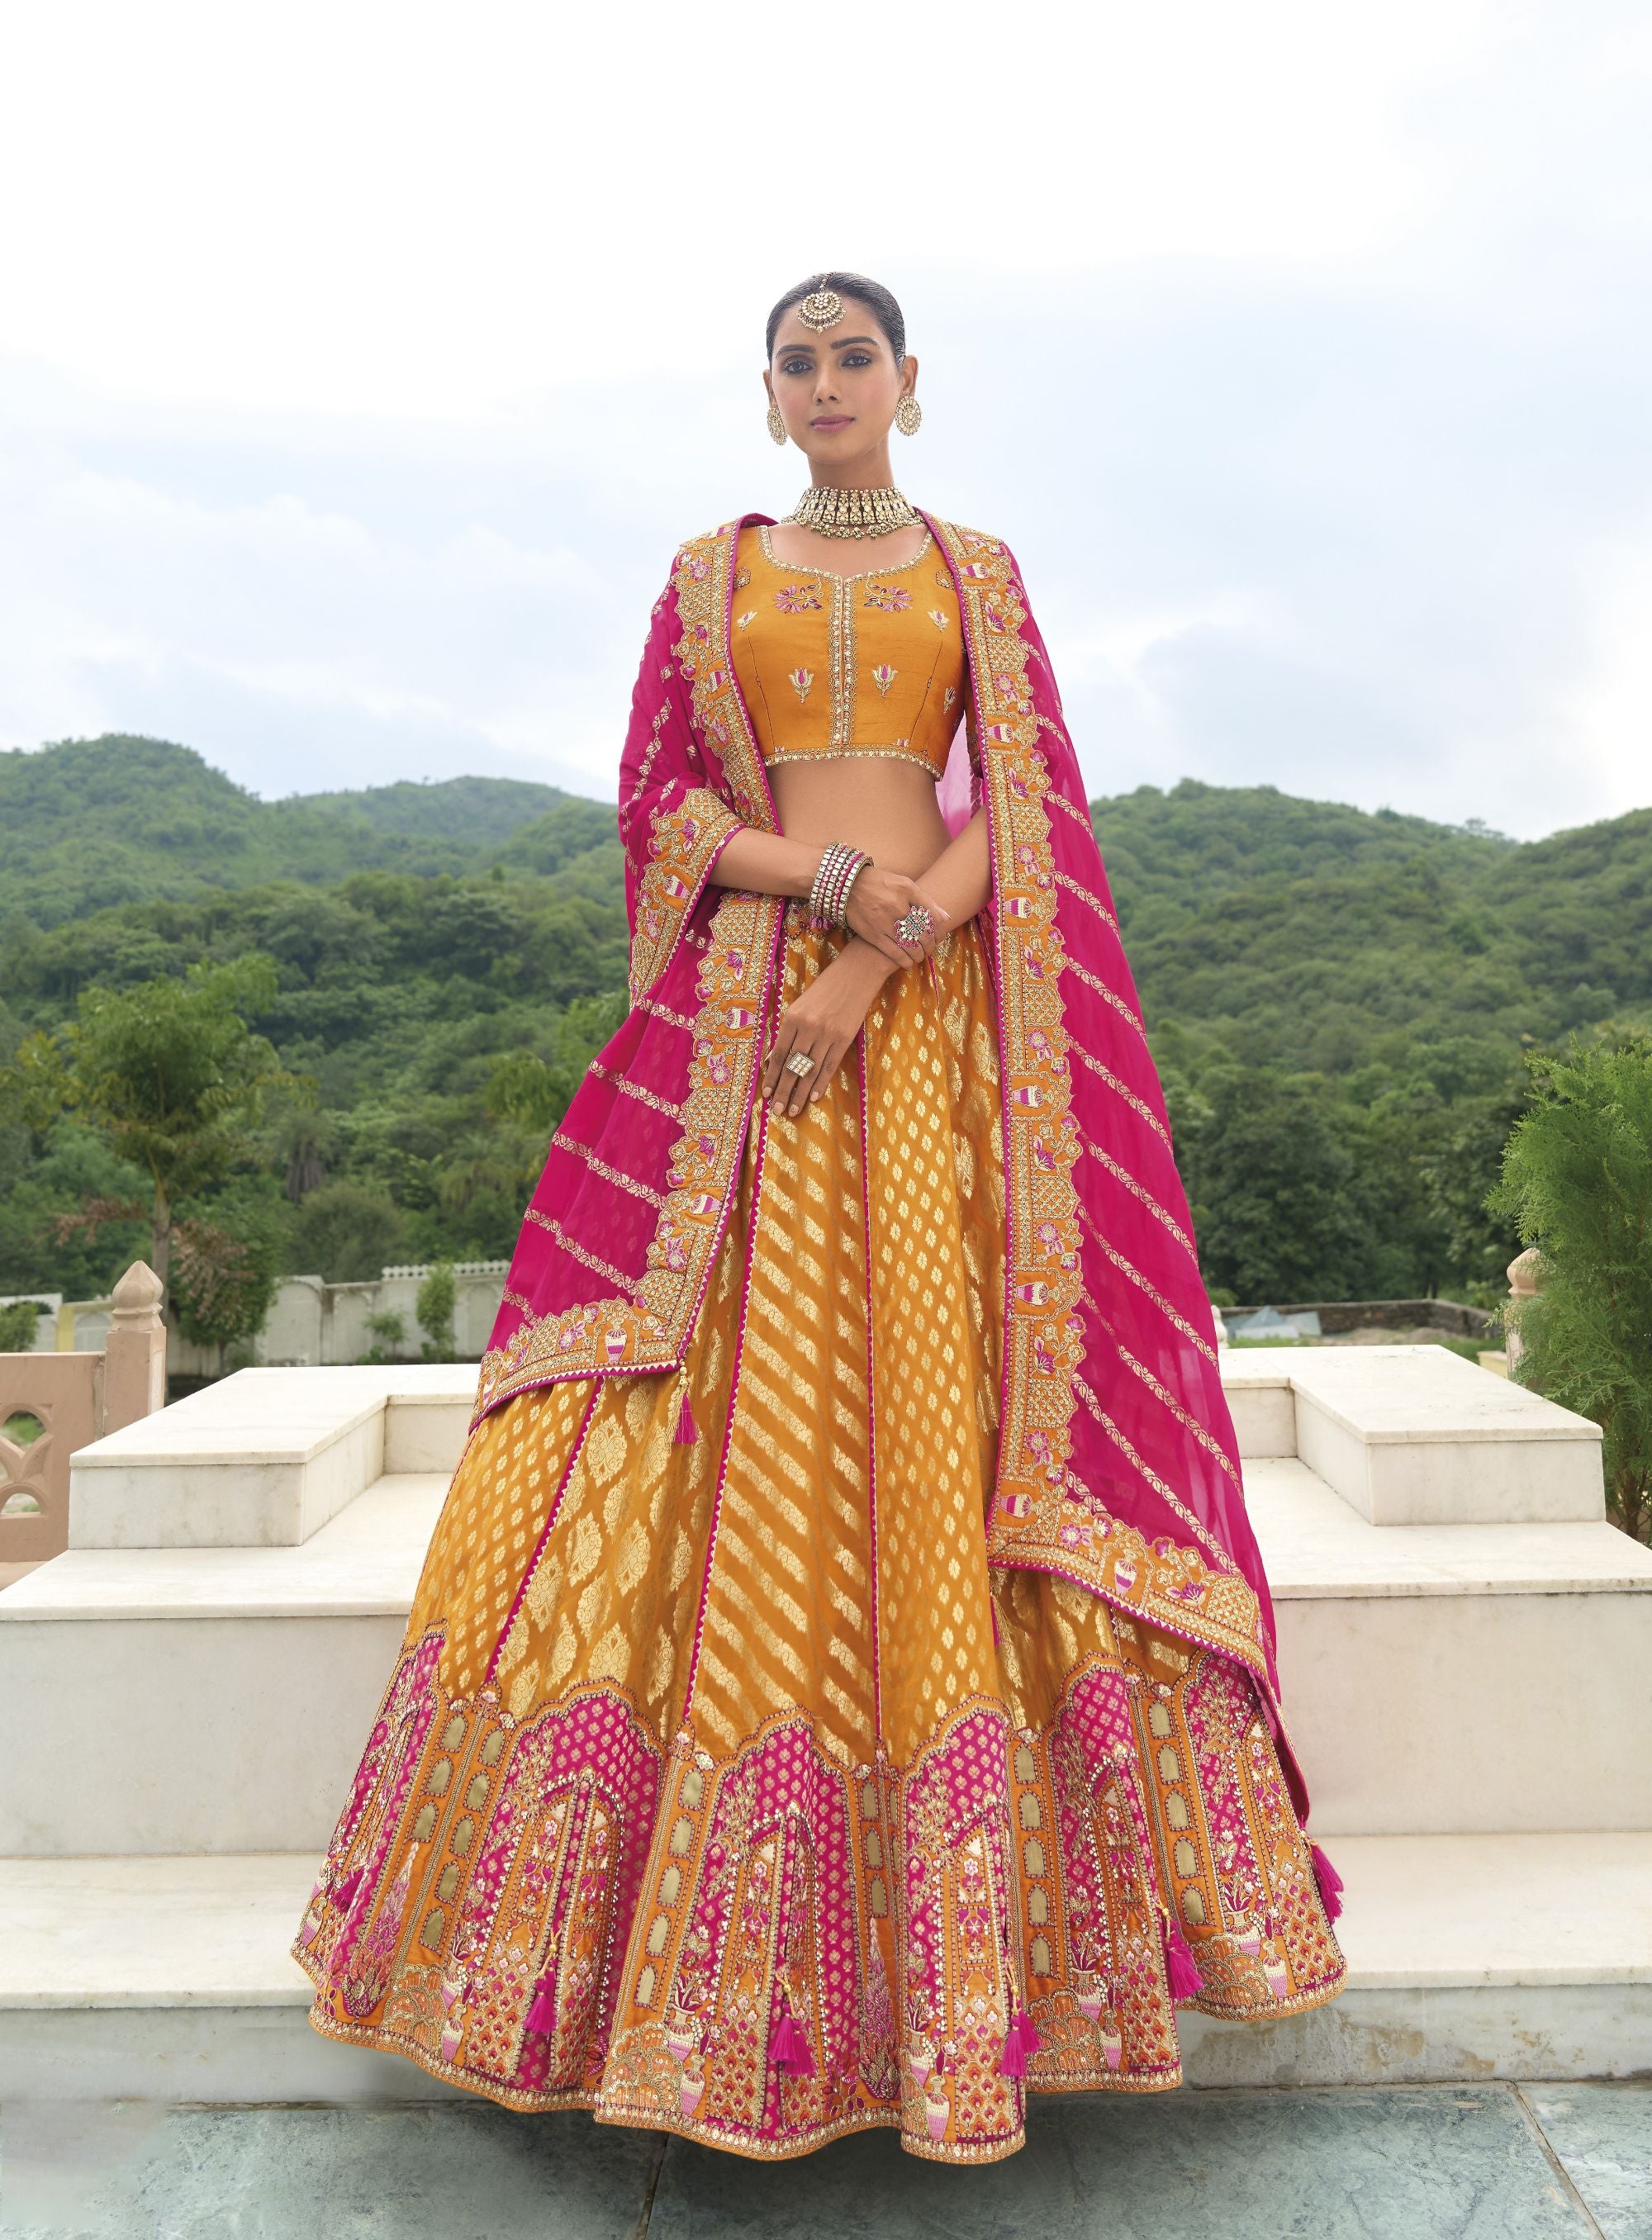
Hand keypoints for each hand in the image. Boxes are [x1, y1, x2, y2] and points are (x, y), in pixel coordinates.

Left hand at [760, 945, 891, 1115]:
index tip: (766, 1094)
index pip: (779, 1055)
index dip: (772, 1077)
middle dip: (783, 1091)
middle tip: (777, 1111)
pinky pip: (830, 1066)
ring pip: (810, 1070)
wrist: (856, 973)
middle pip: (792, 1067)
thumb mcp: (800, 1005)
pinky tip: (814, 1097)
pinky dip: (820, 1083)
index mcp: (792, 1017)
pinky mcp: (844, 1038)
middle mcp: (808, 1027)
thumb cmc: (825, 988)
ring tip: (793, 1110)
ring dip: (800, 1093)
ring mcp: (827, 1034)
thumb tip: (773, 1059)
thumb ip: (787, 1031)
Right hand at [841, 864, 952, 966]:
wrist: (848, 886)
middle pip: (923, 933)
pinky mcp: (873, 934)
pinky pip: (893, 953)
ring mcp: (884, 922)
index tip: (939, 938)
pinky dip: (903, 960)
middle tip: (930, 950)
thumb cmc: (880, 884)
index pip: (932, 916)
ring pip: (910, 945)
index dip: (939, 931)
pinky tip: (907, 963)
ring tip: (920, 957)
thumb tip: (947, 918)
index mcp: (907, 892)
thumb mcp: (904, 884)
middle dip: (930, 945)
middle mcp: (897, 906)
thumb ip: (926, 900)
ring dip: (919, 955)